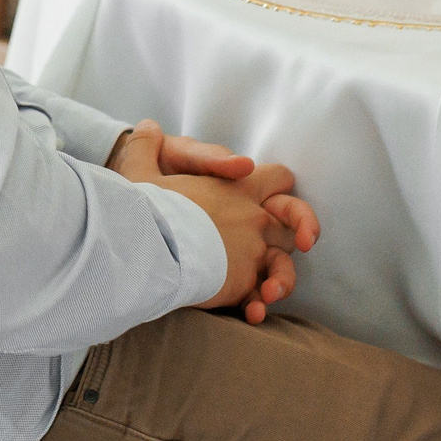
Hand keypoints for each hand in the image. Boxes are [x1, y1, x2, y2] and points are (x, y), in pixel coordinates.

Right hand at [109, 119, 319, 321]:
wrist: (148, 244)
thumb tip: (146, 125)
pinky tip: (252, 315)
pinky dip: (258, 307)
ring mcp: (252, 253)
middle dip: (300, 230)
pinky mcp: (242, 283)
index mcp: (237, 187)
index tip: (273, 198)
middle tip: (300, 243)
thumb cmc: (145, 207)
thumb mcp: (139, 170)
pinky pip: (260, 297)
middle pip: (294, 220)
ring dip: (280, 279)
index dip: (278, 186)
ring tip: (268, 293)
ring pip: (285, 266)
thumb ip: (146, 146)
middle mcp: (253, 218)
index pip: (278, 178)